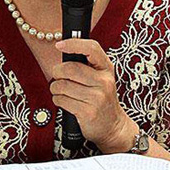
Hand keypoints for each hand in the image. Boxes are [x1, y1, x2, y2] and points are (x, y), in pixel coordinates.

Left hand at [50, 38, 137, 152]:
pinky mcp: (88, 112)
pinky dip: (57, 99)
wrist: (113, 126)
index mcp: (106, 68)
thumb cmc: (101, 99)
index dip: (73, 44)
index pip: (92, 48)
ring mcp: (97, 98)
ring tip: (61, 90)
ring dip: (56, 88)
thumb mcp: (99, 77)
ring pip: (63, 85)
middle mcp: (104, 82)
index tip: (59, 45)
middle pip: (70, 68)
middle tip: (58, 76)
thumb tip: (62, 47)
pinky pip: (62, 100)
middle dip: (57, 72)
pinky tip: (64, 101)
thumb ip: (85, 63)